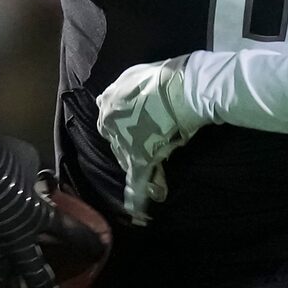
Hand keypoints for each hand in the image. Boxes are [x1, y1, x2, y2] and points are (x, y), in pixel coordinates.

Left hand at [97, 57, 207, 222]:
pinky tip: (139, 211)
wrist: (181, 89)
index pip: (109, 122)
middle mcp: (110, 126)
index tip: (137, 128)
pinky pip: (138, 181)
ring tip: (152, 177)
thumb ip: (120, 91)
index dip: (124, 127)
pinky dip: (137, 196)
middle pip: (118, 142)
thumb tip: (108, 101)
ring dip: (138, 165)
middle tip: (149, 144)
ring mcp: (125, 144)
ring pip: (127, 160)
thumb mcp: (133, 76)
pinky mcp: (141, 159)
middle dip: (130, 145)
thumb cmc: (161, 78)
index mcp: (107, 105)